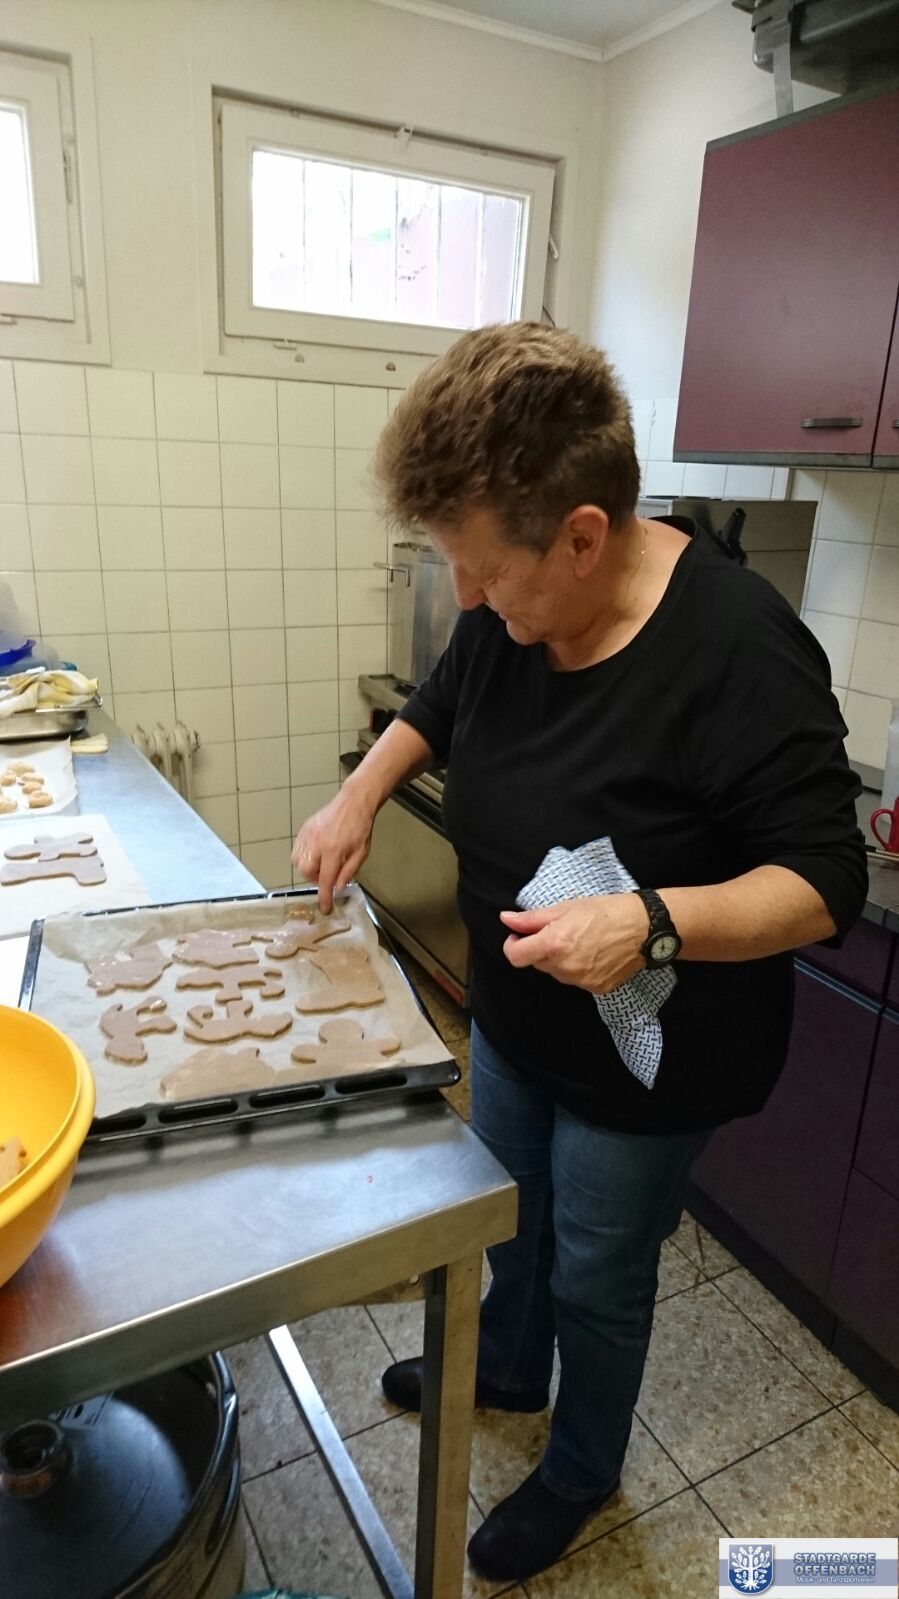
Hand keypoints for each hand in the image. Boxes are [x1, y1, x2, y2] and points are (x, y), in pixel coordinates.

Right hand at [291, 784, 375, 911]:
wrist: (353, 802)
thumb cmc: (360, 828)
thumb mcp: (362, 853)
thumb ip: (349, 871)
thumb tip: (338, 888)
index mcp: (334, 850)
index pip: (325, 879)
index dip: (324, 896)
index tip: (324, 908)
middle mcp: (317, 843)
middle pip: (305, 871)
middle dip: (314, 878)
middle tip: (326, 875)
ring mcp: (308, 835)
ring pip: (297, 861)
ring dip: (308, 868)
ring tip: (321, 864)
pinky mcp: (303, 829)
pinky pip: (296, 850)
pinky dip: (303, 857)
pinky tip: (315, 854)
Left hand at [500, 893, 647, 993]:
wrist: (645, 928)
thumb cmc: (607, 911)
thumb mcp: (567, 908)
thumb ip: (533, 918)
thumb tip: (506, 920)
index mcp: (554, 944)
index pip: (515, 956)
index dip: (513, 945)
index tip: (520, 936)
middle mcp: (565, 967)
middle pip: (537, 963)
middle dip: (542, 949)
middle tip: (561, 931)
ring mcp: (581, 981)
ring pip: (557, 972)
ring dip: (560, 960)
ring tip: (582, 941)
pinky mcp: (596, 989)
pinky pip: (576, 980)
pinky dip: (578, 969)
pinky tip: (594, 954)